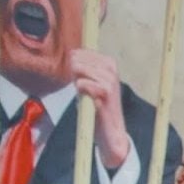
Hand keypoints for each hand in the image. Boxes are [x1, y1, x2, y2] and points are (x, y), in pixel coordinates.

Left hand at [69, 49, 129, 168]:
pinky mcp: (106, 92)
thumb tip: (71, 54)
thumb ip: (83, 70)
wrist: (112, 130)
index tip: (76, 76)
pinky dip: (80, 88)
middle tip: (79, 85)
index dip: (74, 61)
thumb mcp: (91, 84)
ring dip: (76, 79)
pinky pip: (83, 83)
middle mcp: (111, 70)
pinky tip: (83, 96)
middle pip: (81, 58)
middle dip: (74, 69)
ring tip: (81, 91)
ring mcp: (110, 80)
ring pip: (82, 68)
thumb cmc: (99, 107)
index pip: (84, 52)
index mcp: (110, 64)